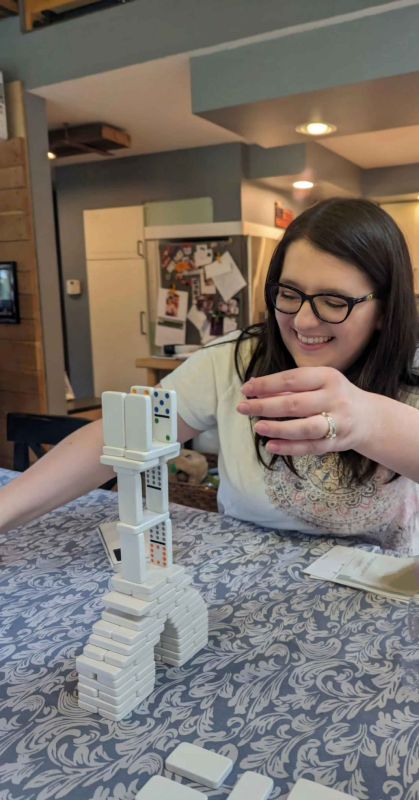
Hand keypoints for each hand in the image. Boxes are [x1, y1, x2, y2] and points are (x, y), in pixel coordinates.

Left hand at [236, 366, 367, 455]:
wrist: (368, 418)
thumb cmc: (334, 395)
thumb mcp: (317, 383)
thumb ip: (288, 385)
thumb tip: (253, 386)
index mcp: (328, 377)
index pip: (292, 379)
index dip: (266, 384)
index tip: (246, 389)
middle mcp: (335, 398)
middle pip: (295, 404)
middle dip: (265, 406)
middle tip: (243, 407)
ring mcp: (338, 422)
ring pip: (304, 427)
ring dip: (278, 428)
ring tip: (257, 427)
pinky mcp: (337, 443)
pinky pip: (310, 447)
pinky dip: (289, 448)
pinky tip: (271, 446)